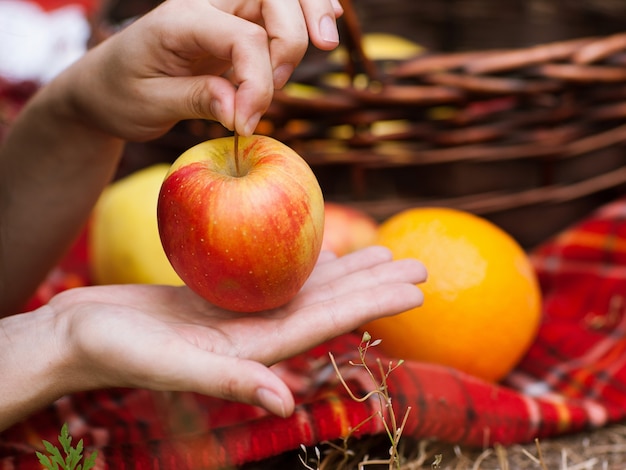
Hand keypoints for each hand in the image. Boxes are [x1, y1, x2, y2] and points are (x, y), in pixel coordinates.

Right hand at [43, 247, 424, 417]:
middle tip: (415, 260)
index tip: (416, 285)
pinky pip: (270, 277)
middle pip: (328, 302)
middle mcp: (254, 333)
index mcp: (253, 349)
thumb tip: (285, 402)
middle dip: (372, 282)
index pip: (328, 322)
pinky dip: (298, 262)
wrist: (74, 336)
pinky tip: (316, 251)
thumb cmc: (109, 351)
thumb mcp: (166, 364)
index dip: (373, 302)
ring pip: (304, 287)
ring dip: (344, 270)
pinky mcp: (217, 298)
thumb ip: (227, 382)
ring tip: (379, 251)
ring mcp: (238, 315)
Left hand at [63, 0, 342, 139]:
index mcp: (179, 20)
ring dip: (306, 23)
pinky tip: (325, 26)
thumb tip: (243, 110)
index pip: (242, 37)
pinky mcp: (236, 26)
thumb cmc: (120, 94)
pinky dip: (305, 18)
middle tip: (281, 86)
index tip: (246, 123)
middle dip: (291, 40)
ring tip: (323, 46)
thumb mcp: (149, 105)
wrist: (105, 85)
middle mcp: (206, 4)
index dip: (257, 83)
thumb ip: (198, 100)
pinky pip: (279, 12)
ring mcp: (223, 11)